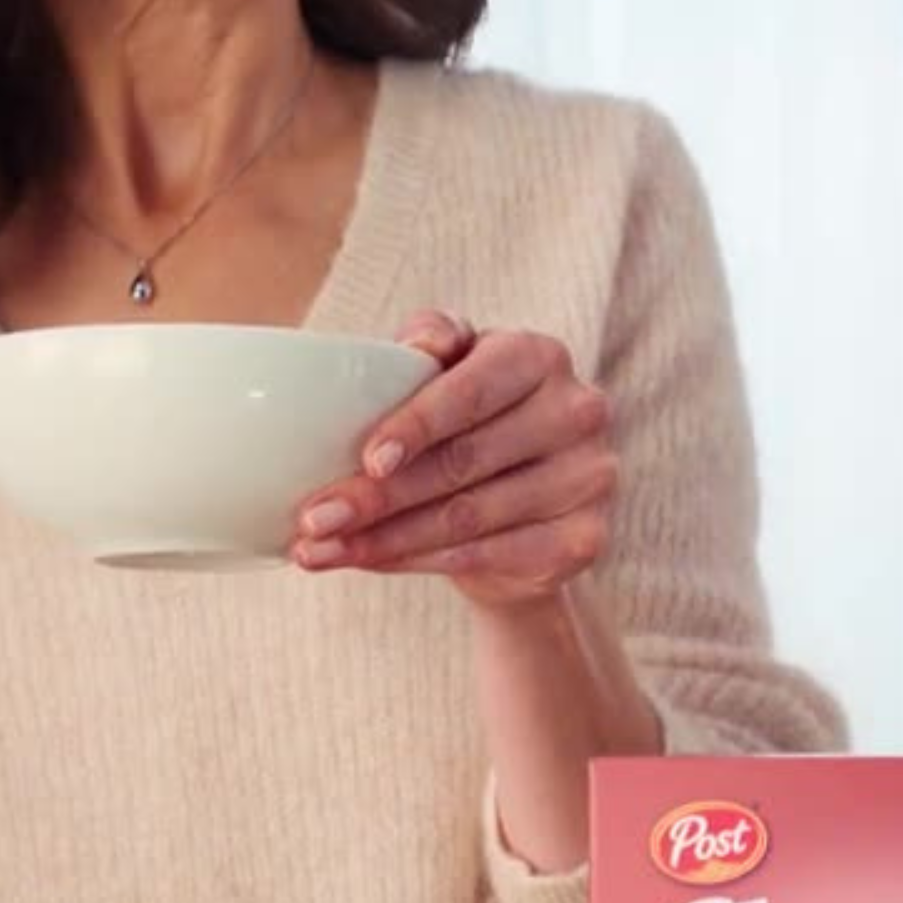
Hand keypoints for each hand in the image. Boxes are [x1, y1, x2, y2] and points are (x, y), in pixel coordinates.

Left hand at [292, 312, 616, 602]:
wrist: (525, 504)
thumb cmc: (470, 420)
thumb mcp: (449, 370)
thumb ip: (432, 339)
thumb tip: (416, 345)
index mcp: (540, 356)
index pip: (472, 391)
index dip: (416, 425)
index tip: (365, 459)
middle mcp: (577, 413)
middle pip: (462, 462)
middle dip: (377, 496)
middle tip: (313, 519)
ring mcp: (589, 479)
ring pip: (467, 517)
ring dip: (384, 539)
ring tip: (320, 549)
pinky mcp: (585, 539)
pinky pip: (487, 556)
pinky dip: (417, 563)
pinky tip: (368, 562)